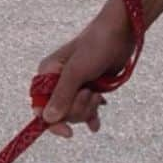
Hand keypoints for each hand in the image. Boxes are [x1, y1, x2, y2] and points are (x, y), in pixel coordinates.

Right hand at [35, 0, 162, 137]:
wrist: (122, 30)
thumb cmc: (97, 44)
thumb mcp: (77, 70)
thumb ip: (62, 95)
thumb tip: (47, 119)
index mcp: (47, 75)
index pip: (40, 107)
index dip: (52, 122)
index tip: (68, 132)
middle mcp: (57, 83)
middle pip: (60, 114)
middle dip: (77, 108)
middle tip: (90, 93)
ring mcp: (73, 87)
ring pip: (74, 113)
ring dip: (88, 107)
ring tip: (98, 92)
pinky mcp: (88, 90)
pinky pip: (85, 112)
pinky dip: (91, 117)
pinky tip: (95, 125)